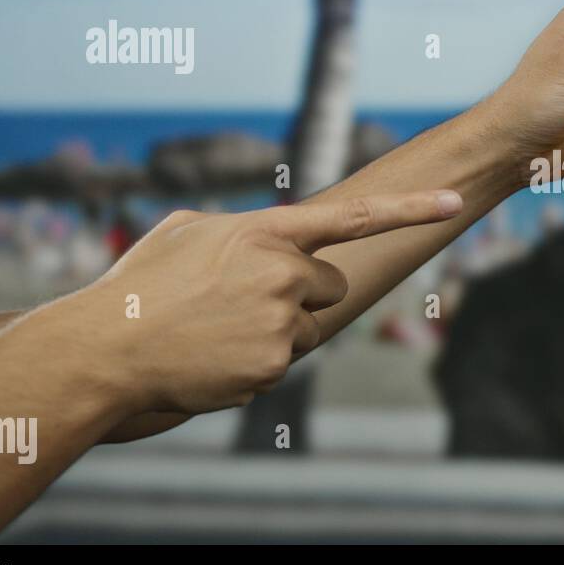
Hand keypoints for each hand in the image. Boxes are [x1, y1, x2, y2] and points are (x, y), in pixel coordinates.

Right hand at [72, 190, 462, 415]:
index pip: (356, 216)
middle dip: (300, 294)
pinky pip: (284, 361)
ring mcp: (283, 317)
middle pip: (329, 285)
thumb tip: (261, 240)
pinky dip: (257, 363)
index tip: (455, 202)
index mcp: (266, 230)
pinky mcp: (277, 362)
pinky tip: (216, 356)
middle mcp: (284, 270)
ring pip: (309, 326)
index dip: (411, 209)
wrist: (109, 347)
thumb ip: (239, 229)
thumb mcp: (186, 233)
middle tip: (243, 303)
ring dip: (277, 330)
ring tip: (220, 331)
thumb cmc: (139, 286)